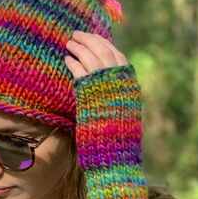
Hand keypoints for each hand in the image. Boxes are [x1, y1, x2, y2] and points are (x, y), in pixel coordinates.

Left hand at [63, 30, 155, 198]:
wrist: (114, 164)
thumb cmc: (113, 148)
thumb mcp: (117, 119)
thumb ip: (110, 102)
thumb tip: (101, 92)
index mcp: (131, 90)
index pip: (120, 59)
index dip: (107, 47)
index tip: (96, 39)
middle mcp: (122, 87)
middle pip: (107, 53)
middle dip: (91, 41)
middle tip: (77, 34)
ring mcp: (107, 92)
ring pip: (93, 59)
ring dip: (80, 47)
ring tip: (69, 42)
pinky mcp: (92, 99)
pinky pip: (82, 74)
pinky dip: (74, 64)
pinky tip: (66, 59)